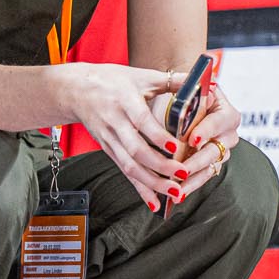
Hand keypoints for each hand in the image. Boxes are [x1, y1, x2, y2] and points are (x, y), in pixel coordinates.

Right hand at [58, 63, 184, 211]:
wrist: (75, 90)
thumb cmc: (110, 80)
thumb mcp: (141, 76)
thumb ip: (173, 80)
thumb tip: (202, 80)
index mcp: (125, 101)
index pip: (142, 122)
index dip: (158, 136)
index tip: (176, 148)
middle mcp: (115, 123)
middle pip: (136, 150)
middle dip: (160, 166)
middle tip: (181, 174)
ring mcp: (110, 139)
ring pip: (130, 166)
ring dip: (152, 183)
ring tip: (174, 192)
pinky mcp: (108, 150)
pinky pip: (125, 172)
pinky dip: (139, 189)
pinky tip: (154, 203)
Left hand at [148, 82, 243, 213]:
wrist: (187, 103)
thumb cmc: (185, 96)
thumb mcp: (187, 92)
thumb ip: (187, 96)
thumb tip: (181, 97)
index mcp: (226, 111)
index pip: (218, 121)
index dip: (206, 130)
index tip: (192, 139)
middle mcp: (228, 133)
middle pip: (215, 150)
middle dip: (196, 161)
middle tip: (181, 170)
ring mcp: (222, 150)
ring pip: (210, 167)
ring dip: (192, 180)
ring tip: (177, 190)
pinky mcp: (213, 163)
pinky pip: (204, 176)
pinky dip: (190, 185)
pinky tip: (177, 194)